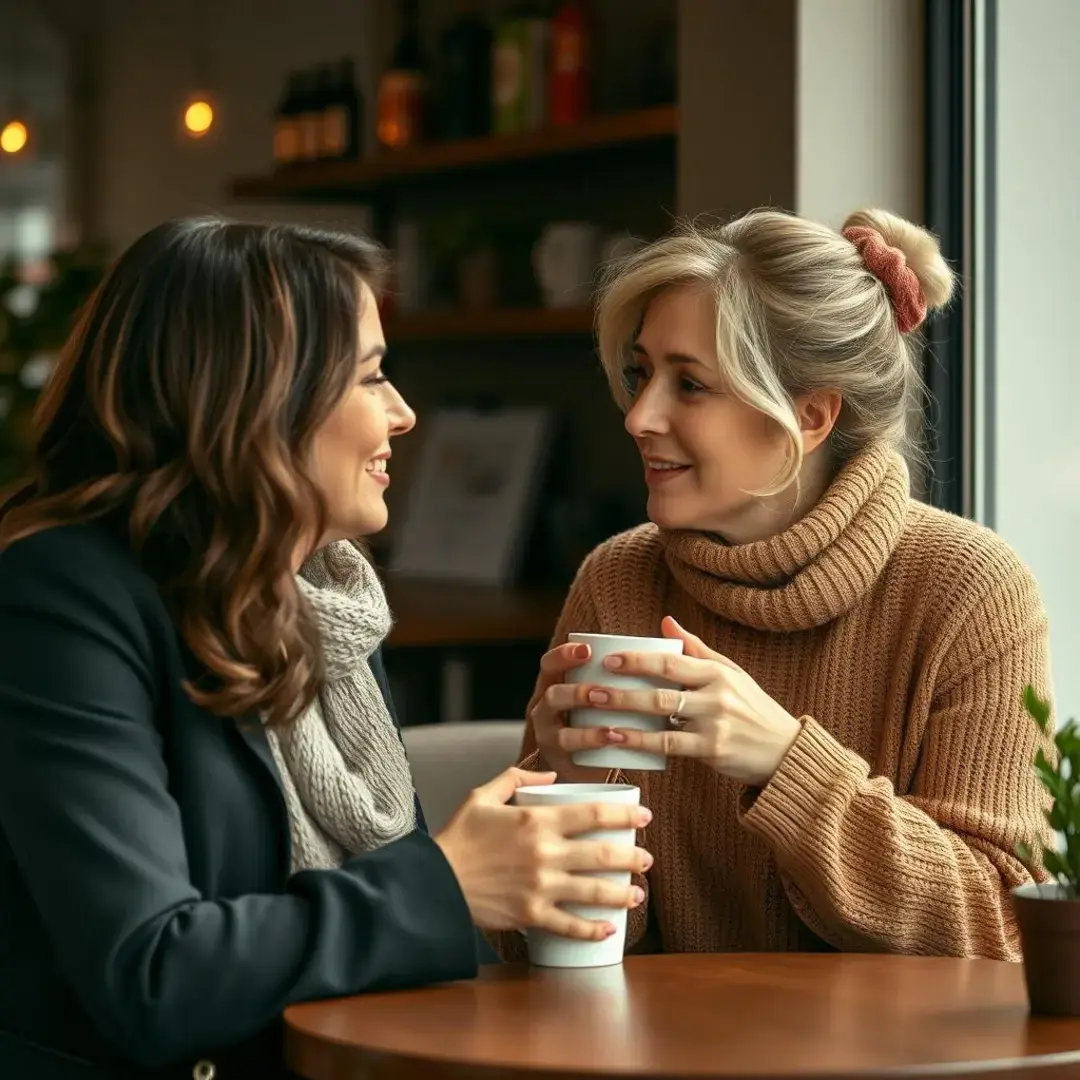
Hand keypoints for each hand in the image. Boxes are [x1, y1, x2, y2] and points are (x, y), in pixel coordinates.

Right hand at [434, 767, 651, 938]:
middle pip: (603, 855)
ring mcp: (540, 887)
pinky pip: (570, 925)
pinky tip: (608, 929)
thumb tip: (550, 778)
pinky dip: (592, 929)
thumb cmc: (459, 837)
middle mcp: (545, 853)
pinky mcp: (531, 915)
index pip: (593, 815)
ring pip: (594, 891)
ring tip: (638, 893)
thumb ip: (516, 779)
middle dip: (633, 857)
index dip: (625, 816)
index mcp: (536, 821)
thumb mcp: (482, 795)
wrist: (435, 881)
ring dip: (623, 893)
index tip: (645, 817)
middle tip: (646, 858)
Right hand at [529, 641, 618, 781]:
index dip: (565, 655)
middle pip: (551, 695)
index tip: (588, 650)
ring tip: (611, 727)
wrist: (591, 760)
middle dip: (575, 692)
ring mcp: (549, 735)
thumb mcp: (608, 686)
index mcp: (555, 684)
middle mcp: (546, 708)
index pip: (550, 664)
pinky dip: (591, 747)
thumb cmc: (606, 712)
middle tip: (600, 691)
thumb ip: (631, 661)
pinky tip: (611, 742)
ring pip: (559, 729)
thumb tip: (669, 623)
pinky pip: (571, 755)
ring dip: (586, 730)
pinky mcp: (560, 759)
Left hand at [571, 617, 802, 786]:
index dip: (637, 659)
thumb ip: (697, 649)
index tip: (608, 659)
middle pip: (661, 687)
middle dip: (623, 688)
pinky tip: (619, 740)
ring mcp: (715, 723)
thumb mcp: (731, 674)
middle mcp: (717, 694)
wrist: (785, 752)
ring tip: (597, 714)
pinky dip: (641, 742)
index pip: (671, 660)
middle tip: (592, 688)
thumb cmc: (753, 710)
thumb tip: (665, 622)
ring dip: (626, 714)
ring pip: (662, 716)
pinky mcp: (713, 750)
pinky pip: (669, 746)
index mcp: (717, 672)